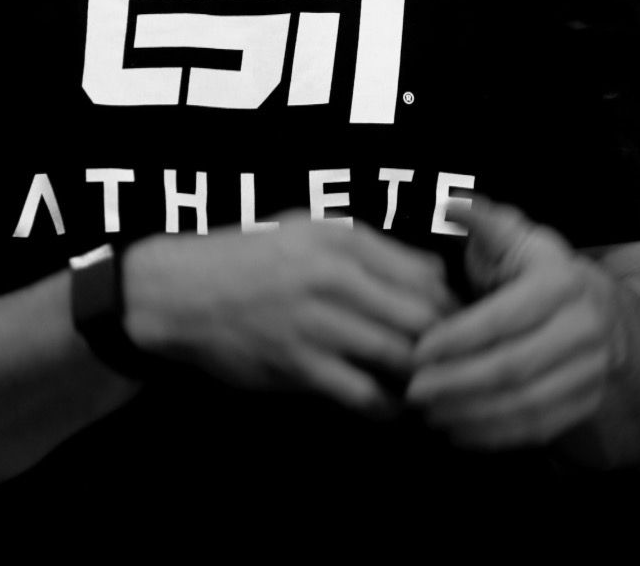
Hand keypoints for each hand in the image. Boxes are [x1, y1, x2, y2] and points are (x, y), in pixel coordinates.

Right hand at [125, 214, 456, 418]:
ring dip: (421, 379)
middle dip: (445, 345)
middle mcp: (335, 276)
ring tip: (430, 390)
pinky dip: (386, 407)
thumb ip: (368, 248)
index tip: (457, 325)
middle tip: (453, 363)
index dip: (450, 305)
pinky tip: (391, 410)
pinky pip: (363, 394)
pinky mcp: (299, 364)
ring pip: (399, 357)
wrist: (181, 291)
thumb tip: (434, 272)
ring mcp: (317, 322)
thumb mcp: (308, 229)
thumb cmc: (250, 257)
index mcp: (342, 238)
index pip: (427, 274)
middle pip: (424, 317)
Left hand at [404, 195, 621, 449]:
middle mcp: (583, 328)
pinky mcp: (587, 402)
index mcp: (561, 282)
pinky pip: (539, 428)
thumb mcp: (519, 237)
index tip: (419, 351)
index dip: (459, 337)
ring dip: (472, 414)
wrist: (606, 312)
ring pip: (526, 404)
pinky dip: (496, 435)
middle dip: (458, 383)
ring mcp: (590, 371)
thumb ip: (485, 222)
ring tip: (429, 412)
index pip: (504, 317)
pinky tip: (458, 430)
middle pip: (514, 367)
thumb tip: (451, 203)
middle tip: (414, 390)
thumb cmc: (542, 270)